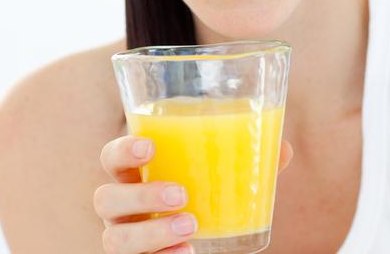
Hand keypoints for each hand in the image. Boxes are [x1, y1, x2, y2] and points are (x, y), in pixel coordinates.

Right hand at [93, 136, 293, 253]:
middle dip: (140, 195)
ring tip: (190, 226)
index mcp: (138, 174)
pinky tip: (187, 253)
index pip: (112, 157)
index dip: (122, 150)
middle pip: (105, 198)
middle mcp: (123, 207)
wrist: (198, 242)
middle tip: (181, 194)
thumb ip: (246, 162)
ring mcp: (126, 238)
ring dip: (151, 233)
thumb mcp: (222, 179)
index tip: (151, 147)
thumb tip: (283, 149)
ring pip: (114, 239)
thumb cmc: (204, 198)